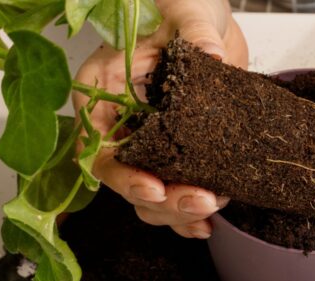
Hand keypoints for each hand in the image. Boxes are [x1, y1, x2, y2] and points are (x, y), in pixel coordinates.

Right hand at [73, 0, 247, 238]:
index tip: (155, 188)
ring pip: (149, 195)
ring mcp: (147, 143)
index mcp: (102, 92)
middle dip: (164, 200)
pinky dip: (187, 215)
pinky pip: (172, 193)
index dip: (123, 175)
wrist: (205, 19)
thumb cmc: (178, 8)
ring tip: (215, 204)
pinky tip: (206, 225)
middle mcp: (119, 124)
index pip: (99, 147)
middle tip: (204, 200)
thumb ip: (195, 33)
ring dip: (178, 211)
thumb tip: (212, 56)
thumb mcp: (185, 13)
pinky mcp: (174, 153)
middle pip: (126, 180)